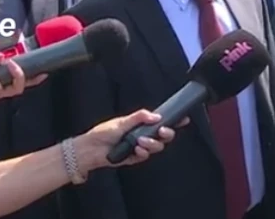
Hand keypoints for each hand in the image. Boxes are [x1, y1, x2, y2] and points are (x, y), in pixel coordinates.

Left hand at [75, 110, 189, 170]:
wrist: (91, 149)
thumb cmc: (103, 132)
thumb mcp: (122, 121)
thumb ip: (139, 117)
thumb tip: (156, 115)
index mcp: (142, 124)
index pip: (161, 122)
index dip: (174, 121)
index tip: (183, 119)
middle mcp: (143, 135)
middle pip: (164, 136)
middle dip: (166, 134)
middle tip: (161, 131)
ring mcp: (140, 147)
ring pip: (157, 147)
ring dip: (152, 144)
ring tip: (141, 141)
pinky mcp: (134, 158)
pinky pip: (145, 156)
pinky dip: (143, 153)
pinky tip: (137, 149)